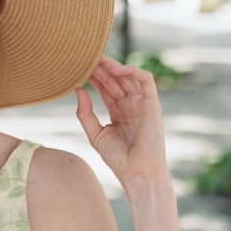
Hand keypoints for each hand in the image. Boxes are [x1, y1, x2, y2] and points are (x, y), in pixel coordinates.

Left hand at [75, 55, 168, 187]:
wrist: (137, 173)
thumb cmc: (118, 159)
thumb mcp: (95, 134)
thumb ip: (85, 113)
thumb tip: (77, 89)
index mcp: (118, 111)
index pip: (104, 87)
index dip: (93, 76)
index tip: (77, 67)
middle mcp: (131, 104)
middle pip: (115, 79)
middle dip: (101, 67)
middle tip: (85, 57)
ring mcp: (142, 103)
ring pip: (128, 76)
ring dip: (114, 66)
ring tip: (98, 59)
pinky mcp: (152, 104)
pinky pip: (146, 80)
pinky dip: (133, 70)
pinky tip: (118, 69)